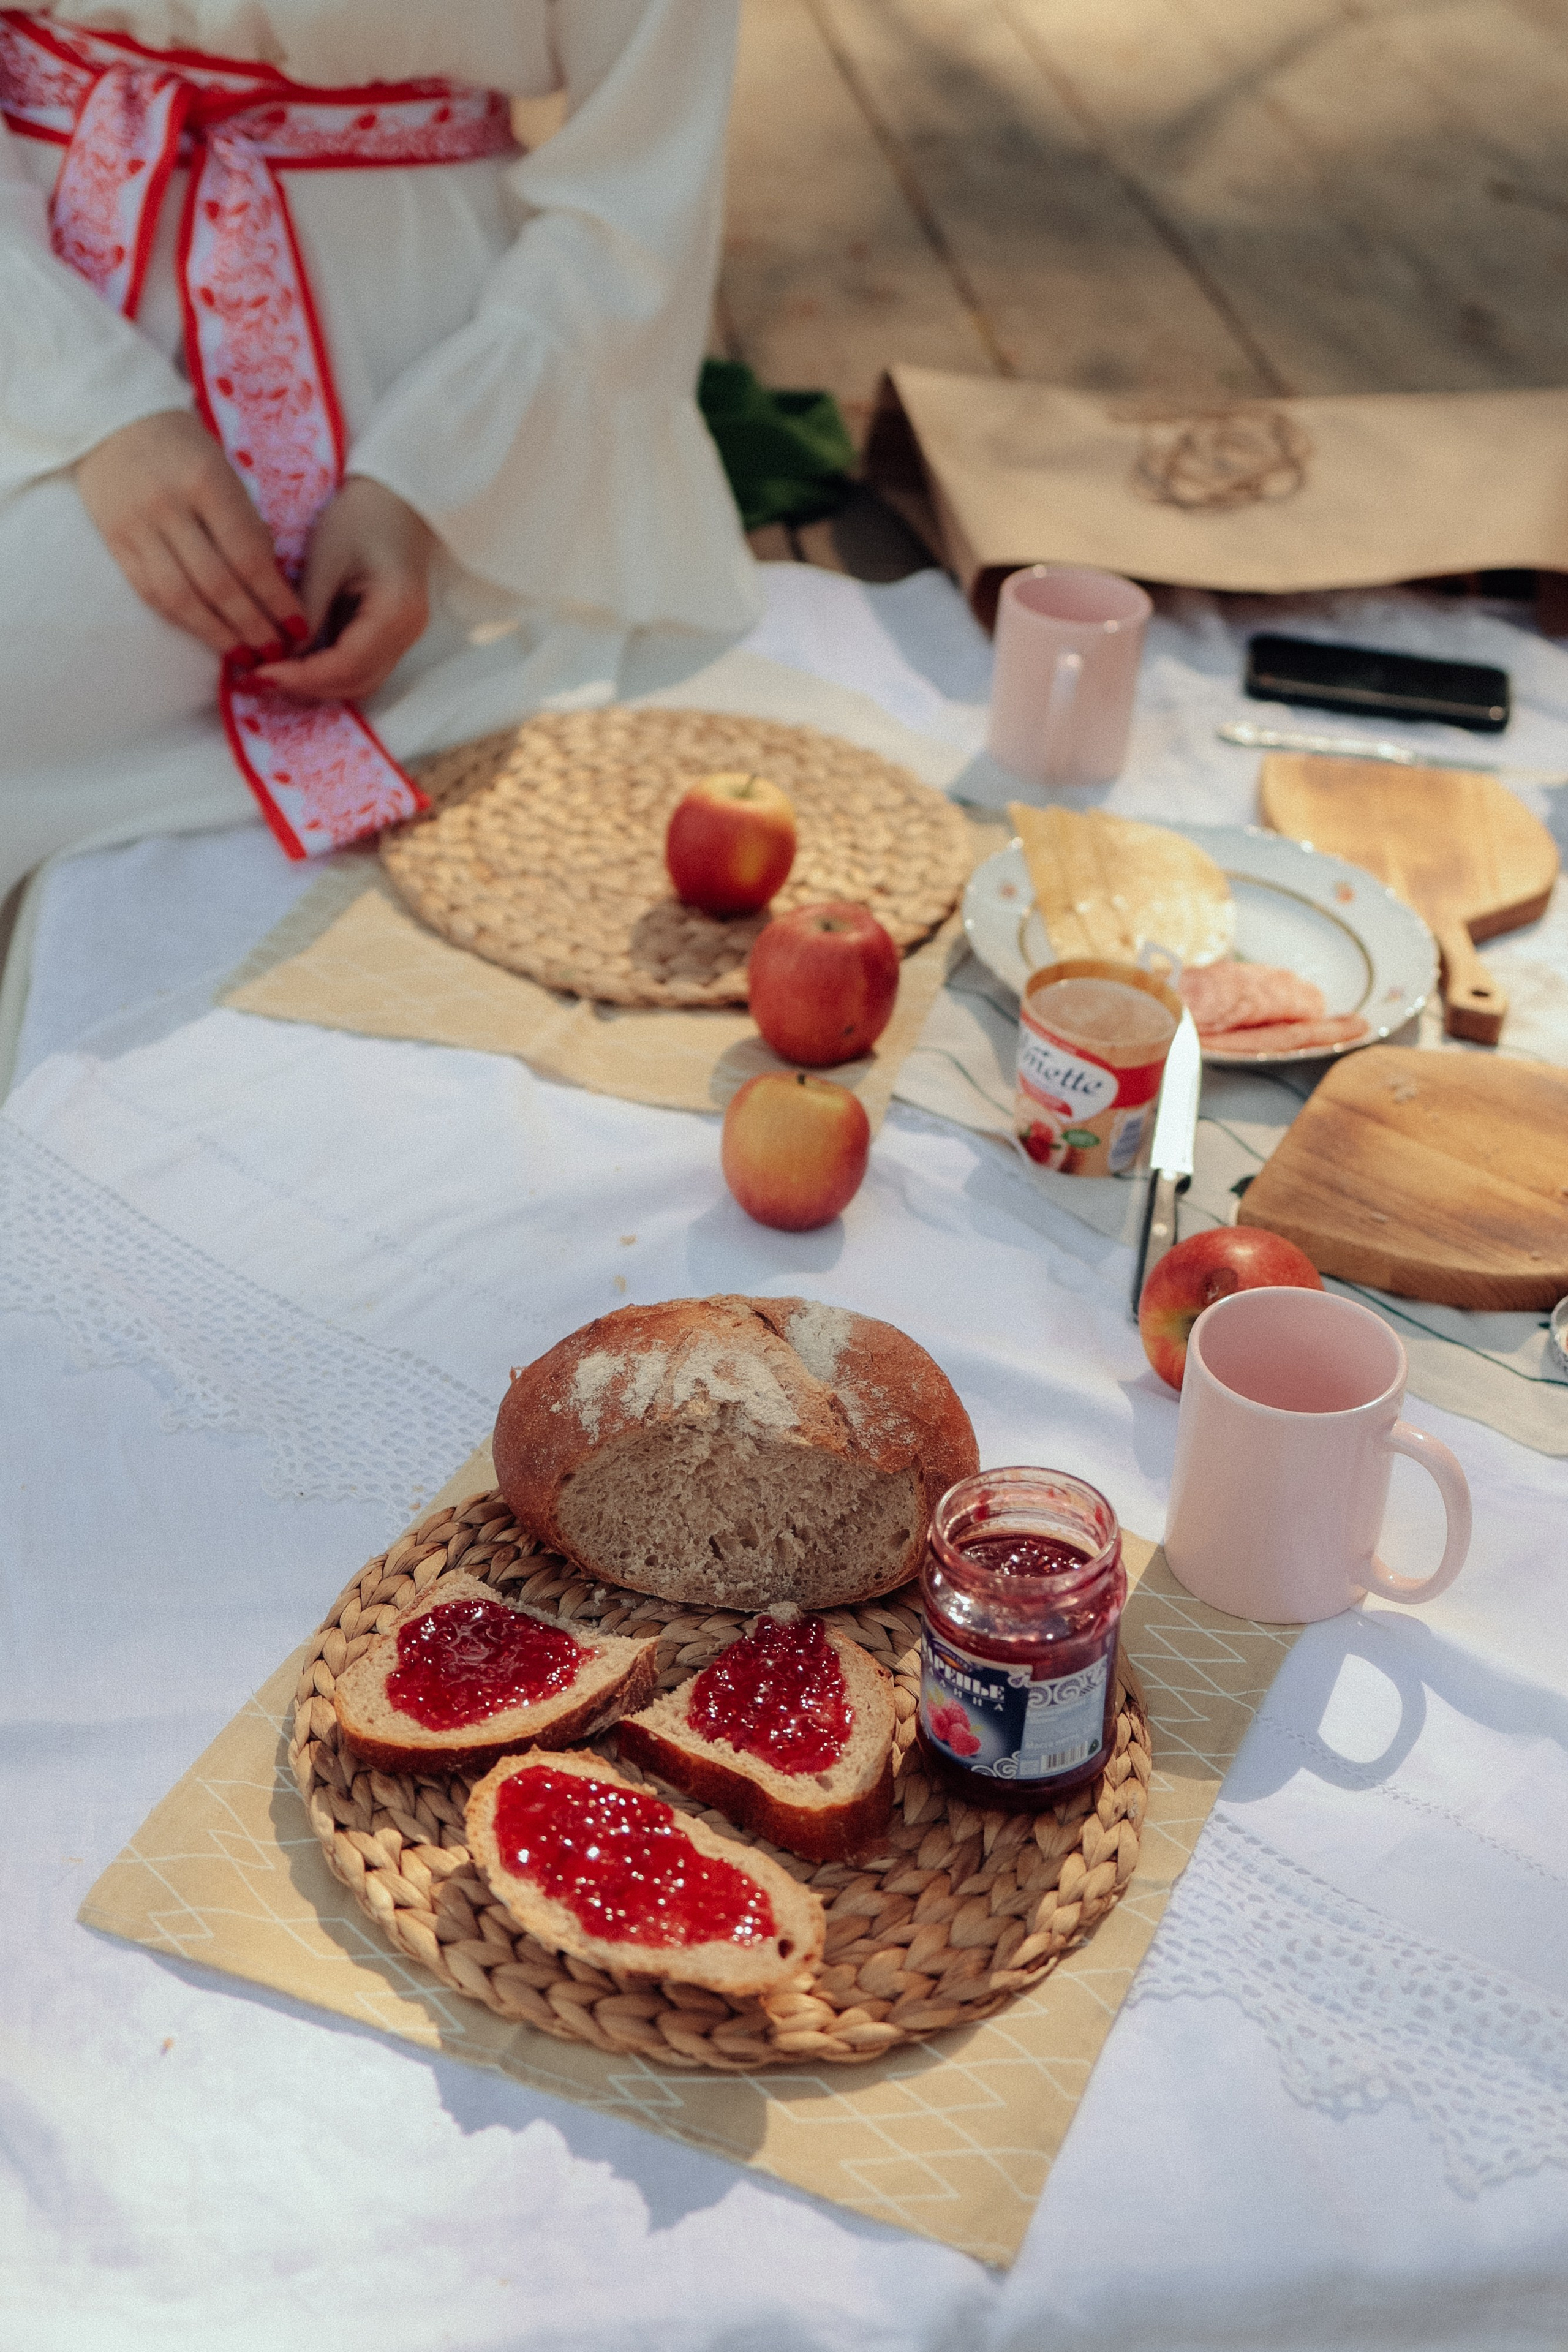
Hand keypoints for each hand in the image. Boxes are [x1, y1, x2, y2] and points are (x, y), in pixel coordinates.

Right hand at [75, 409, 305, 656]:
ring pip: (182, 597)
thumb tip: (273, 584)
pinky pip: (151, 592)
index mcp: (206, 482)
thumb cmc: (184, 447)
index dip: (276, 599)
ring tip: (247, 656)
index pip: (249, 555)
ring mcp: (137, 526)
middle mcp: (168, 506)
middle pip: (218, 584)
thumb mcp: (225, 471)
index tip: (299, 626)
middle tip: (278, 652)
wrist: (113, 420)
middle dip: (253, 625)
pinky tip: (210, 636)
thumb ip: (246, 523)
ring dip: (219, 634)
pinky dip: (184, 620)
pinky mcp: (115, 542)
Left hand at [252, 477, 435, 703]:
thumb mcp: (327, 557)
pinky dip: (326, 673)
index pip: (346, 664)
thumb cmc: (362, 516)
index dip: (300, 677)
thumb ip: (307, 608)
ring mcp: (404, 638)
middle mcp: (407, 634)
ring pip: (358, 683)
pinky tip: (295, 663)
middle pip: (355, 683)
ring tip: (271, 675)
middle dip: (305, 688)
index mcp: (395, 611)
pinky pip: (360, 668)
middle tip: (256, 680)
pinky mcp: (392, 636)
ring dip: (315, 686)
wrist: (398, 498)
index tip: (258, 675)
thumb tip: (281, 655)